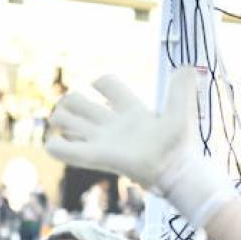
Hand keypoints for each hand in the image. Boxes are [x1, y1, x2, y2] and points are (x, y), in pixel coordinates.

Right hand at [46, 69, 197, 193]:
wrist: (173, 172)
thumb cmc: (179, 145)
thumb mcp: (183, 112)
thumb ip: (182, 89)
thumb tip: (185, 67)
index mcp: (130, 110)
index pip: (108, 85)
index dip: (101, 81)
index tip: (99, 84)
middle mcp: (112, 123)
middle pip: (79, 103)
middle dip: (70, 101)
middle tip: (70, 109)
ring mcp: (101, 140)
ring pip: (68, 123)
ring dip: (59, 120)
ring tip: (62, 125)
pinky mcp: (95, 157)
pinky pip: (66, 151)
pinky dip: (55, 147)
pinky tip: (55, 145)